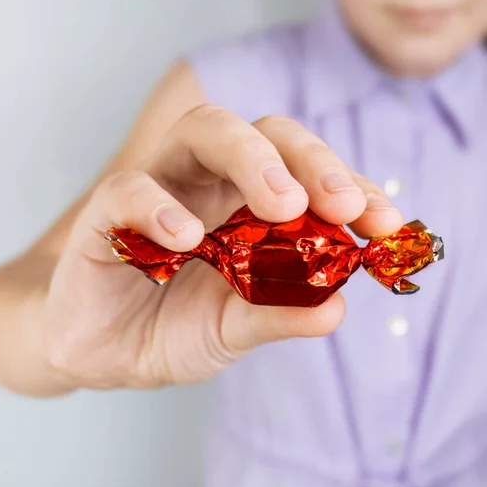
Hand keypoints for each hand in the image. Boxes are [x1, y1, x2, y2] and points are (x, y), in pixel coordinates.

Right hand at [44, 106, 401, 388]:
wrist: (102, 355)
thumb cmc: (168, 331)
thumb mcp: (233, 331)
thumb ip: (278, 316)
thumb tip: (338, 308)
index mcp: (245, 210)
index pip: (304, 174)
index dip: (348, 187)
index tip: (384, 223)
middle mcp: (207, 186)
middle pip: (262, 132)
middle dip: (309, 161)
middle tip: (339, 207)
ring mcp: (157, 190)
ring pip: (202, 131)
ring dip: (249, 159)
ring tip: (281, 207)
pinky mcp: (106, 213)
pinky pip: (129, 189)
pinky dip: (159, 206)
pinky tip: (186, 240)